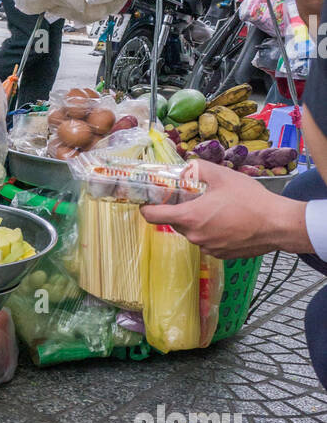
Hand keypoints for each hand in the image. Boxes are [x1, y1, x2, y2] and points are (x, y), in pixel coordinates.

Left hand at [141, 158, 311, 259]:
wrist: (276, 224)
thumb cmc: (249, 199)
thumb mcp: (222, 175)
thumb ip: (197, 168)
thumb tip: (184, 170)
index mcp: (189, 217)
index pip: (152, 216)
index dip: (146, 207)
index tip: (148, 200)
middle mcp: (194, 236)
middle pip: (174, 222)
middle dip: (179, 209)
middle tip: (193, 196)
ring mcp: (207, 247)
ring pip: (192, 232)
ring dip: (197, 220)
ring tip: (217, 207)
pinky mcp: (220, 254)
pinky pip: (207, 240)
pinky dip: (211, 231)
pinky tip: (227, 220)